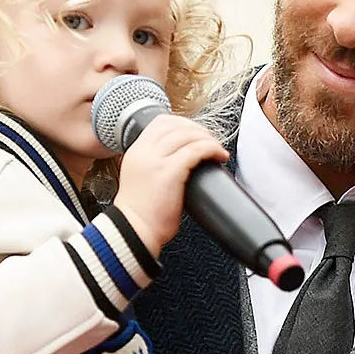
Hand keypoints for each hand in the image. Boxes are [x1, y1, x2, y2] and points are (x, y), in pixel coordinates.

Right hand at [111, 114, 228, 252]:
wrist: (134, 231)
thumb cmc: (142, 214)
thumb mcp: (142, 179)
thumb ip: (155, 165)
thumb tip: (181, 160)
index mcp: (136, 151)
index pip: (160, 122)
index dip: (184, 123)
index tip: (197, 134)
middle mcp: (144, 151)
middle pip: (176, 125)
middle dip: (199, 130)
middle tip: (211, 142)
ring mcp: (156, 160)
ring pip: (187, 135)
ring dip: (208, 139)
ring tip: (218, 150)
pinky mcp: (169, 172)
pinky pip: (196, 150)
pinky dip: (211, 149)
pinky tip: (219, 156)